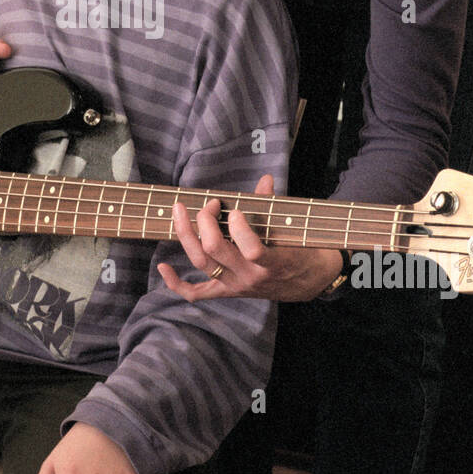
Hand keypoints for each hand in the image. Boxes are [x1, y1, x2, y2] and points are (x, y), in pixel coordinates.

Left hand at [157, 173, 341, 302]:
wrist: (309, 282)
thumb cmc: (302, 250)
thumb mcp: (293, 229)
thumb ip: (273, 205)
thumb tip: (265, 180)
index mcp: (272, 263)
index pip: (252, 250)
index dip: (238, 227)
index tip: (235, 209)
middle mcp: (250, 277)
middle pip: (215, 251)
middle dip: (205, 221)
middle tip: (210, 205)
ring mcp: (236, 286)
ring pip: (202, 264)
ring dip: (186, 235)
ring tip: (181, 212)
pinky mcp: (227, 292)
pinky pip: (196, 293)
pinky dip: (176, 283)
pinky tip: (163, 266)